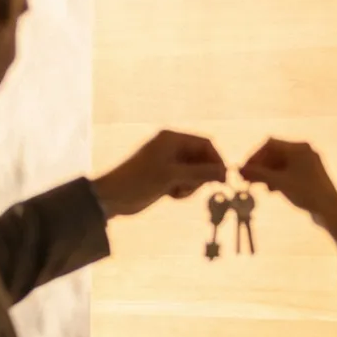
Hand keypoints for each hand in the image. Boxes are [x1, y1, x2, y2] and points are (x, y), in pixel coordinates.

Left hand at [94, 130, 226, 216]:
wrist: (111, 197)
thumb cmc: (139, 182)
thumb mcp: (172, 177)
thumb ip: (200, 173)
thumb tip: (225, 172)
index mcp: (172, 138)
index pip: (205, 144)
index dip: (216, 160)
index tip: (222, 180)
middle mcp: (171, 146)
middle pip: (201, 158)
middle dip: (201, 175)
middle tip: (190, 189)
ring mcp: (168, 161)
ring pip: (194, 172)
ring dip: (191, 185)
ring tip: (176, 193)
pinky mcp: (164, 175)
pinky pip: (184, 180)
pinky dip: (182, 189)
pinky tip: (170, 195)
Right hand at [239, 139, 336, 247]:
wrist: (330, 210)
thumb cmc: (307, 193)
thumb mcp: (280, 182)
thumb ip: (259, 174)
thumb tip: (241, 169)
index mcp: (299, 148)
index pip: (270, 144)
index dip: (255, 156)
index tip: (245, 169)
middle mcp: (303, 151)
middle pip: (274, 154)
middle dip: (260, 166)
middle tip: (246, 179)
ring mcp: (306, 163)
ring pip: (280, 164)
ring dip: (267, 173)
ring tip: (257, 186)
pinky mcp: (308, 175)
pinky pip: (287, 171)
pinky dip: (277, 178)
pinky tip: (271, 190)